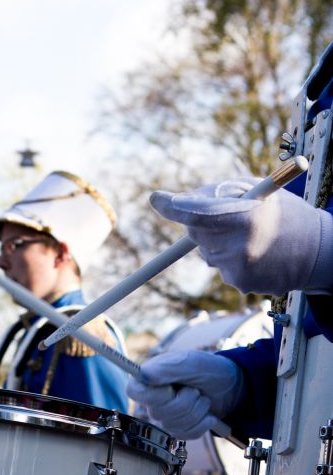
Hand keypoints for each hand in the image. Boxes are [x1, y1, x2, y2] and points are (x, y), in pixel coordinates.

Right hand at [128, 350, 241, 438]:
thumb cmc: (209, 370)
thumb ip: (167, 368)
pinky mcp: (177, 431)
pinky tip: (206, 414)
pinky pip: (186, 434)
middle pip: (158, 412)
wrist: (230, 387)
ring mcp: (164, 418)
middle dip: (186, 401)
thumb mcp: (192, 363)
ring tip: (203, 398)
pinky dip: (203, 424)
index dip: (152, 395)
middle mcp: (152, 400)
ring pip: (174, 425)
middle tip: (195, 389)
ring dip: (197, 411)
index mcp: (149, 378)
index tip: (170, 389)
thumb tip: (143, 374)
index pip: (133, 391)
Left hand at [150, 182, 332, 295]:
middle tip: (226, 217)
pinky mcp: (240, 284)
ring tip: (251, 238)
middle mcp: (238, 245)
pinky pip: (221, 268)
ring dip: (218, 243)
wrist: (318, 251)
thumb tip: (180, 201)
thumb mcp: (257, 191)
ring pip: (206, 252)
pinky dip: (230, 260)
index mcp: (244, 215)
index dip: (172, 207)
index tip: (156, 199)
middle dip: (200, 223)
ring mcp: (238, 268)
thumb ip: (219, 194)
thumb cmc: (284, 214)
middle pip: (195, 233)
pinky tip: (255, 256)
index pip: (195, 212)